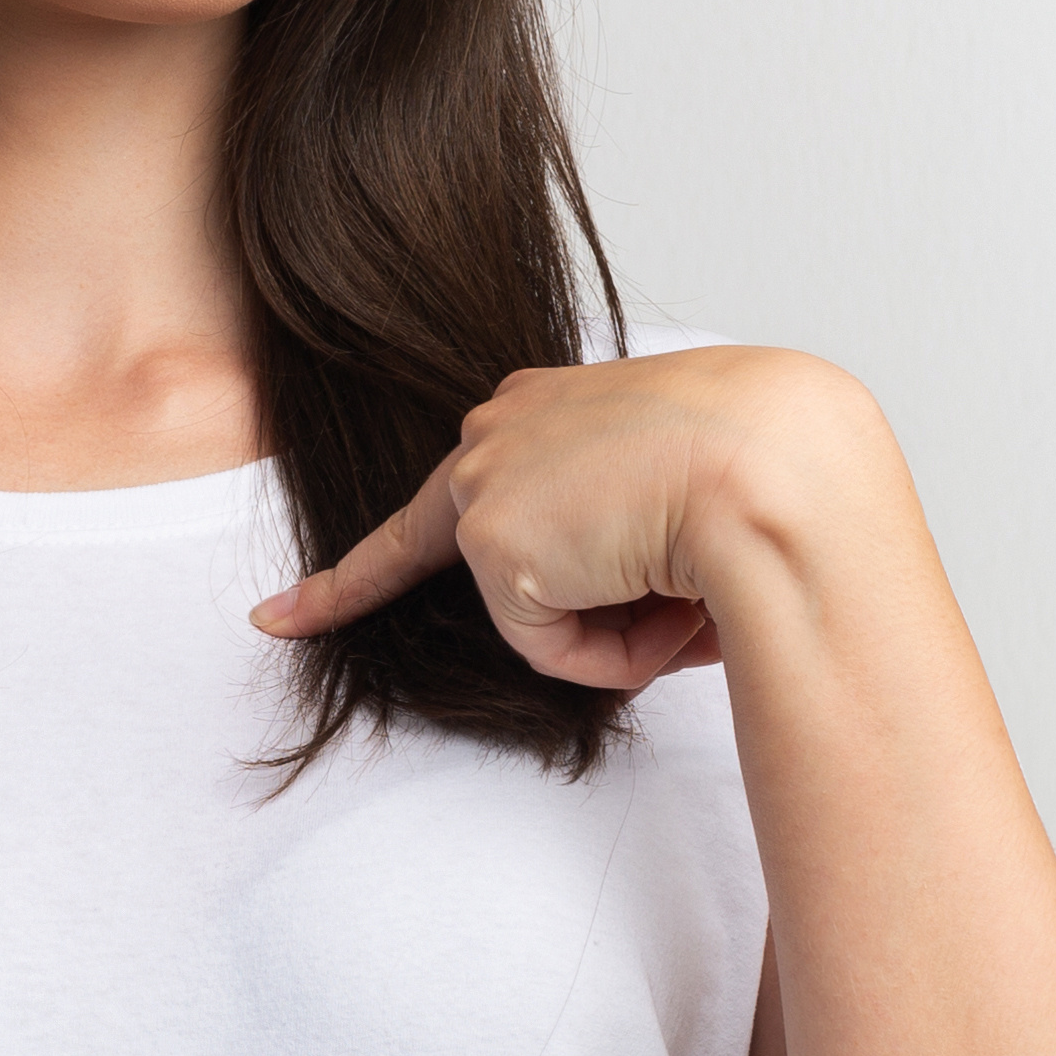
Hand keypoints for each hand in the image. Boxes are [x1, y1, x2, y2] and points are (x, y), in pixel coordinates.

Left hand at [245, 345, 893, 690]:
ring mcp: (487, 481)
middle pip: (449, 548)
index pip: (456, 481)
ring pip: (536, 612)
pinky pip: (547, 648)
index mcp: (552, 406)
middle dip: (439, 601)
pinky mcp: (488, 542)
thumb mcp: (691, 499)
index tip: (278, 613)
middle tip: (312, 634)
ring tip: (683, 581)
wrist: (777, 465)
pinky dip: (608, 650)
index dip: (362, 566)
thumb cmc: (769, 473)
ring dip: (616, 627)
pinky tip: (656, 597)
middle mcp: (500, 427)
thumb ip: (630, 556)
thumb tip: (638, 627)